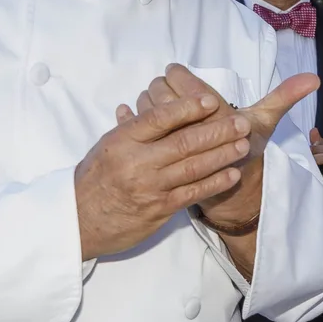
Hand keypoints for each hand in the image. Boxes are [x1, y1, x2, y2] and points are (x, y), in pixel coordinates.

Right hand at [73, 88, 250, 259]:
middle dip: (217, 131)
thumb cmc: (94, 180)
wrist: (78, 221)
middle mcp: (137, 162)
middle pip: (184, 142)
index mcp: (122, 140)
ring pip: (193, 167)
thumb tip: (133, 104)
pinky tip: (232, 174)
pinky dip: (215, 183)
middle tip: (242, 122)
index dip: (187, 108)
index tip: (211, 100)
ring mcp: (149, 187)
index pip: (158, 118)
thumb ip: (127, 128)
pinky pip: (193, 193)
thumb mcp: (106, 147)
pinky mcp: (159, 209)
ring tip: (244, 144)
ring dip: (222, 155)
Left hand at [136, 64, 319, 230]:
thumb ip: (286, 95)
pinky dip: (133, 121)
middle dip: (162, 91)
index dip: (178, 76)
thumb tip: (314, 77)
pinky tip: (142, 124)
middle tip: (172, 99)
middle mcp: (184, 122)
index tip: (184, 84)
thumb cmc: (246, 150)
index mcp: (207, 107)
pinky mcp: (154, 156)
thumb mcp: (265, 122)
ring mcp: (165, 141)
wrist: (229, 193)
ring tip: (162, 115)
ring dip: (147, 105)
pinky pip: (133, 127)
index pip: (175, 73)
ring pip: (141, 105)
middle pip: (155, 87)